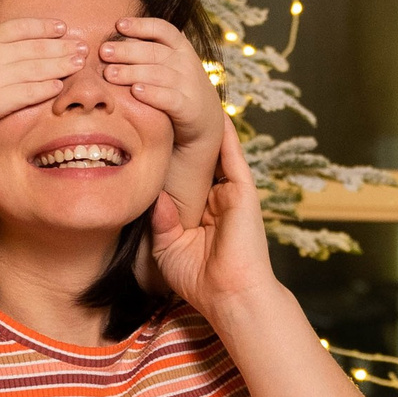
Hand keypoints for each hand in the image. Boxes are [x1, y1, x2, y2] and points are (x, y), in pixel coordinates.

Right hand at [0, 0, 86, 144]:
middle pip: (35, 48)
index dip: (43, 27)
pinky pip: (28, 92)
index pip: (20, 27)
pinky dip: (45, 89)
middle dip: (62, 47)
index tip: (62, 28)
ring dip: (61, 65)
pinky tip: (59, 86)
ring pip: (36, 69)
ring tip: (79, 63)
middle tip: (82, 47)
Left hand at [98, 17, 225, 165]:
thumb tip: (118, 30)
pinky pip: (169, 98)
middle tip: (103, 51)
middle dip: (127, 50)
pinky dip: (152, 93)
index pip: (162, 29)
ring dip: (132, 73)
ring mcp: (189, 85)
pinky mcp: (188, 107)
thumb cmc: (177, 86)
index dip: (141, 25)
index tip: (119, 24)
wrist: (205, 119)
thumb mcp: (171, 64)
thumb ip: (151, 49)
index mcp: (181, 48)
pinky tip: (135, 91)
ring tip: (109, 74)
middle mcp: (186, 63)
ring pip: (158, 74)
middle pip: (154, 52)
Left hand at [148, 122, 277, 325]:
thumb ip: (161, 220)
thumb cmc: (200, 281)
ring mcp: (232, 194)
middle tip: (171, 110)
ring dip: (205, 130)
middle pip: (200, 161)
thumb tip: (155, 195)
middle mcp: (218, 200)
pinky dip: (226, 137)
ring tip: (192, 101)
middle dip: (187, 138)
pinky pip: (233, 158)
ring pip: (216, 155)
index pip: (185, 178)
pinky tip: (216, 115)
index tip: (154, 137)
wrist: (229, 295)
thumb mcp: (169, 248)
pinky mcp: (244, 192)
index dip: (172, 159)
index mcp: (202, 213)